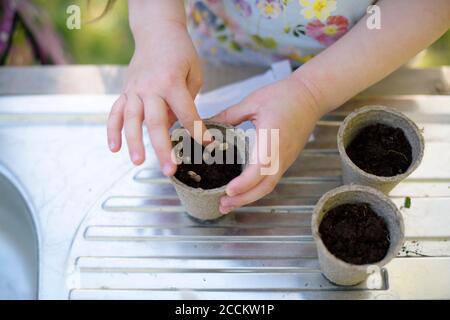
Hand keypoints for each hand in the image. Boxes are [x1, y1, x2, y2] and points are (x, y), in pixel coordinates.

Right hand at [107, 21, 207, 174]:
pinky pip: (115, 112)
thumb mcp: (194, 74)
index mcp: (171, 82)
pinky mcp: (125, 91)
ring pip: (131, 120)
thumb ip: (187, 102)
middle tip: (169, 169)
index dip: (198, 132)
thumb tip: (180, 127)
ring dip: (134, 142)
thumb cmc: (180, 53)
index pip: (187, 114)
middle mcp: (150, 88)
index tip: (208, 146)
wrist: (157, 32)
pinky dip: (112, 130)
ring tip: (138, 162)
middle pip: (156, 123)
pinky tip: (114, 148)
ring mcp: (134, 90)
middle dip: (163, 148)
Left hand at [211, 77, 322, 213]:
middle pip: (265, 186)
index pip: (260, 168)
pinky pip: (271, 179)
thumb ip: (229, 115)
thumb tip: (205, 124)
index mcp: (272, 138)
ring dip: (249, 197)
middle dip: (243, 199)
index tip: (229, 191)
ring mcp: (285, 159)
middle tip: (222, 205)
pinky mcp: (286, 159)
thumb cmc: (284, 95)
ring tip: (228, 203)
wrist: (311, 96)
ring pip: (268, 186)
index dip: (245, 183)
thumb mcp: (253, 101)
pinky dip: (256, 189)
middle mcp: (281, 154)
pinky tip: (243, 191)